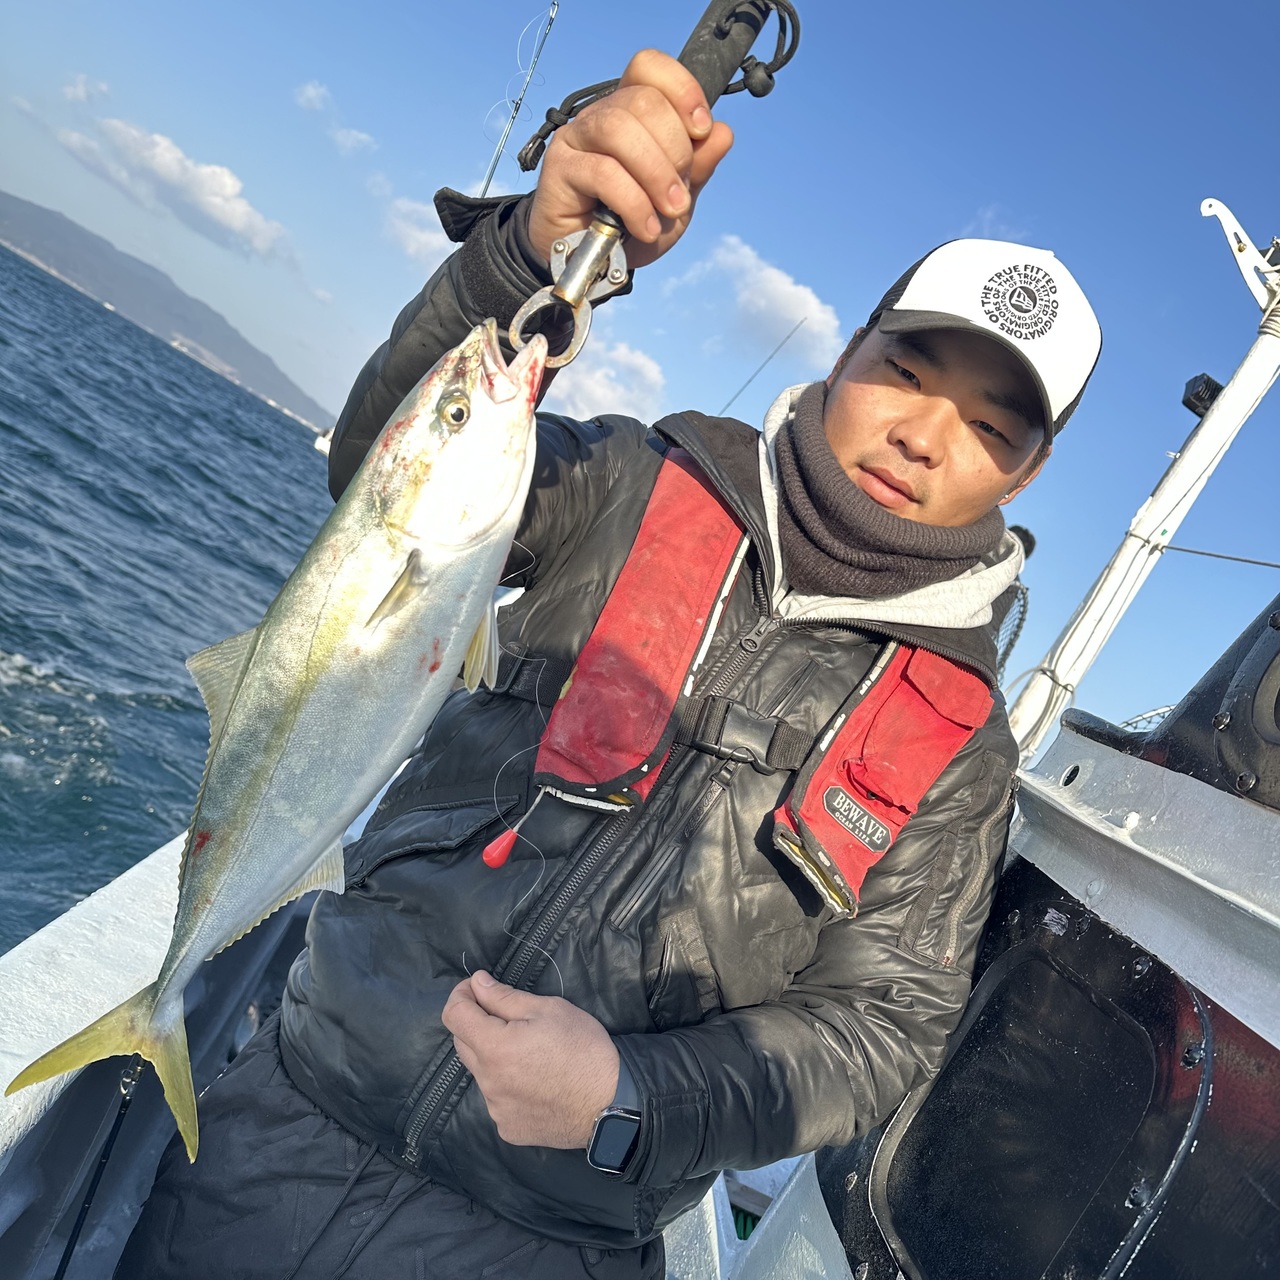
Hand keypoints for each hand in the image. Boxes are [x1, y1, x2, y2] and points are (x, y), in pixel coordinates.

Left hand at [442, 971, 619, 1147]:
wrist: (611, 1104)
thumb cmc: (583, 1048)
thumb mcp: (549, 1009)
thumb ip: (504, 997)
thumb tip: (476, 983)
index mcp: (495, 1048)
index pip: (453, 1015)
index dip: (461, 994)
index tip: (477, 987)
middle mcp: (487, 1082)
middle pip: (462, 1043)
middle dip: (475, 1023)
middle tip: (507, 1015)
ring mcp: (496, 1109)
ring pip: (480, 1072)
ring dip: (492, 1055)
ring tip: (529, 1052)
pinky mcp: (508, 1128)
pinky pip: (496, 1098)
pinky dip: (506, 1084)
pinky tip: (535, 1081)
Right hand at [528, 48, 734, 271]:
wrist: (594, 264)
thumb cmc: (631, 224)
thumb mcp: (676, 199)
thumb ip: (698, 166)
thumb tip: (723, 133)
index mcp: (631, 110)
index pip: (649, 67)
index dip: (682, 90)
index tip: (702, 131)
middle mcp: (602, 115)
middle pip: (643, 100)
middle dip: (675, 150)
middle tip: (680, 194)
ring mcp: (577, 138)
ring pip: (620, 129)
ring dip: (656, 174)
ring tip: (669, 210)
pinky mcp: (560, 168)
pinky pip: (603, 173)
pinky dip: (634, 203)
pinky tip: (645, 227)